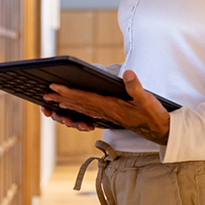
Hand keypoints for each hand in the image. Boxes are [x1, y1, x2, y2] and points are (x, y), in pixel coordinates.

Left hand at [43, 70, 171, 144]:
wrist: (158, 130)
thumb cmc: (152, 115)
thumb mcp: (146, 99)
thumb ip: (135, 87)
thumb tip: (127, 73)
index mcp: (111, 107)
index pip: (85, 98)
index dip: (69, 92)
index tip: (55, 87)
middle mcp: (106, 112)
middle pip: (79, 104)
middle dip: (61, 98)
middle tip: (45, 94)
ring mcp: (108, 115)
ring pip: (82, 109)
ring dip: (67, 104)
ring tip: (54, 101)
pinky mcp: (111, 116)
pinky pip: (89, 112)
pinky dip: (78, 109)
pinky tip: (74, 108)